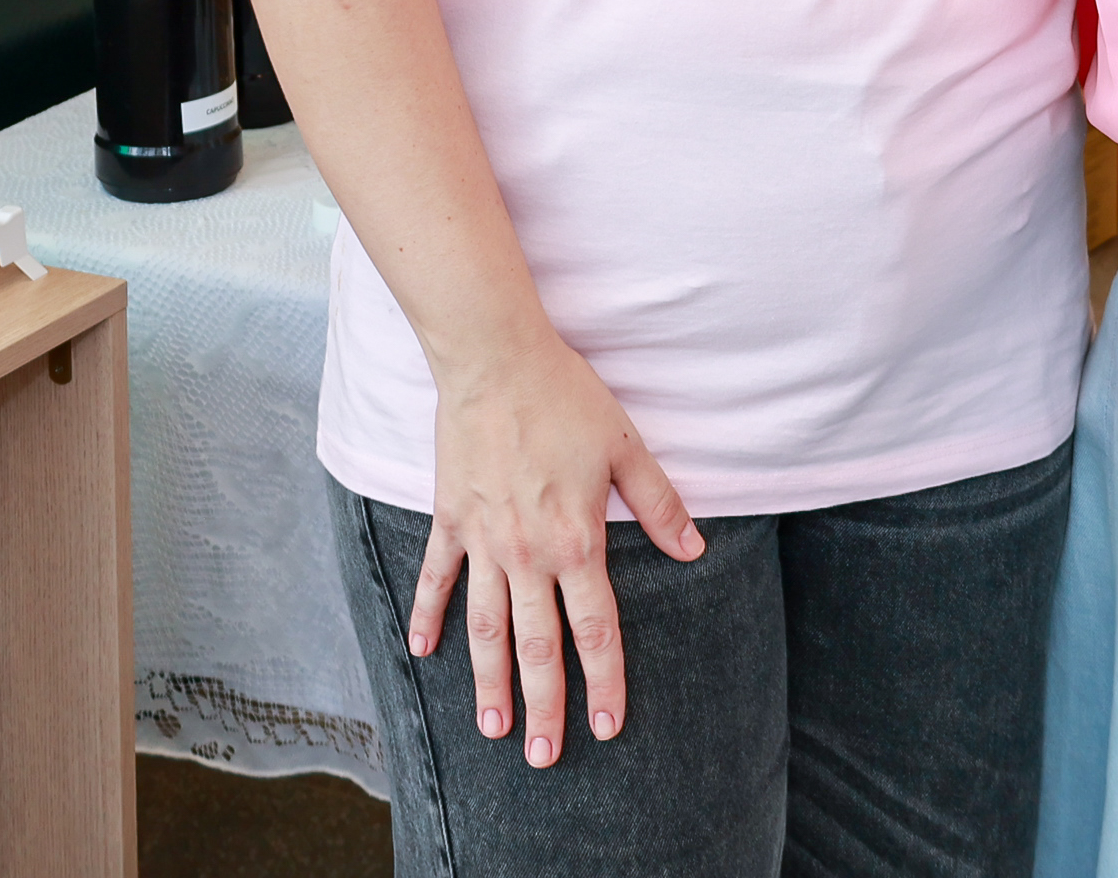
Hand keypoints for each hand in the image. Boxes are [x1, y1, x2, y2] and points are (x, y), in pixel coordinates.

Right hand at [415, 336, 701, 769]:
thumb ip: (658, 504)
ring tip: (492, 729)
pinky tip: (422, 653)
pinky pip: (437, 578)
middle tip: (541, 757)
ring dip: (488, 681)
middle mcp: (526, 554)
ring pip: (485, 628)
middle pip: (537, 646)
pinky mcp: (450, 519)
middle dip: (543, 706)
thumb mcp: (626, 446)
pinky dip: (428, 616)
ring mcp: (482, 540)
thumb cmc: (565, 397)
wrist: (494, 359)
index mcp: (575, 541)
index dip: (605, 682)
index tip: (608, 728)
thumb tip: (694, 549)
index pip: (595, 629)